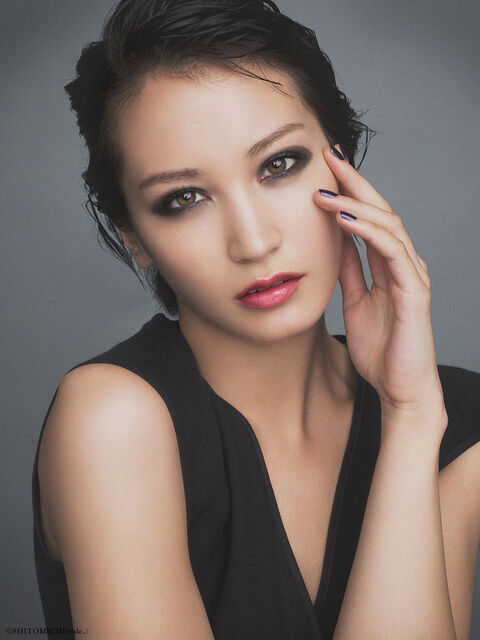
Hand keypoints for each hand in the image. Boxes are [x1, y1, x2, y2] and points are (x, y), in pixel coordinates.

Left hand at [313, 144, 446, 423]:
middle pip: (382, 211)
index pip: (370, 218)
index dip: (350, 192)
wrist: (400, 390)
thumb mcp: (355, 302)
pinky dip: (369, 232)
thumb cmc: (381, 350)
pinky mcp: (414, 293)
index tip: (325, 169)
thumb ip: (350, 271)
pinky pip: (393, 253)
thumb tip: (333, 242)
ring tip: (326, 189)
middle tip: (330, 156)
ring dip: (357, 203)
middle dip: (355, 182)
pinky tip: (346, 220)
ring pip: (389, 226)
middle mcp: (404, 264)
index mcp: (389, 266)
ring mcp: (412, 276)